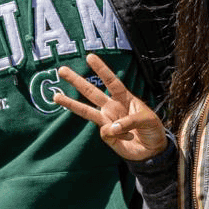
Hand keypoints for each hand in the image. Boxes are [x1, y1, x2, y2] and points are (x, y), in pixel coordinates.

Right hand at [53, 53, 168, 161]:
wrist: (152, 151)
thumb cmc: (152, 130)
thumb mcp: (148, 120)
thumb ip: (129, 121)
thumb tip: (109, 128)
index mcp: (124, 98)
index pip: (112, 82)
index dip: (101, 70)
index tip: (90, 57)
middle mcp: (112, 107)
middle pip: (91, 92)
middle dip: (76, 81)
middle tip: (61, 70)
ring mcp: (107, 121)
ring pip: (86, 111)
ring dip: (70, 103)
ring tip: (55, 96)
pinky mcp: (106, 136)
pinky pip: (106, 133)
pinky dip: (118, 136)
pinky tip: (128, 138)